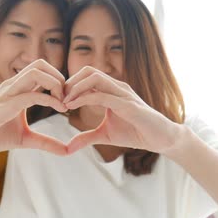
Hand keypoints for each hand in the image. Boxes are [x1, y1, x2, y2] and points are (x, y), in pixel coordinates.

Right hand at [0, 59, 68, 155]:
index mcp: (18, 88)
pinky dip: (50, 99)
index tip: (68, 100)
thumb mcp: (26, 139)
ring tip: (64, 102)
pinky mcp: (5, 104)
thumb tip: (67, 152)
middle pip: (41, 64)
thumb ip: (46, 142)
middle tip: (68, 98)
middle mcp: (13, 85)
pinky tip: (60, 109)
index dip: (59, 81)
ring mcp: (8, 92)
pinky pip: (31, 95)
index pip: (42, 71)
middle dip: (59, 77)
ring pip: (36, 71)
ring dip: (55, 83)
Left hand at [63, 66, 185, 155]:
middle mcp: (117, 86)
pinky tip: (71, 106)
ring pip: (94, 78)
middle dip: (70, 82)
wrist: (160, 139)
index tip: (57, 100)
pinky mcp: (128, 104)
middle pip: (88, 71)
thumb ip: (86, 137)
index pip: (86, 77)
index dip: (70, 85)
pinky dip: (84, 98)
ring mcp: (123, 93)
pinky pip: (102, 95)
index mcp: (111, 89)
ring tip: (63, 102)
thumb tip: (68, 147)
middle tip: (57, 98)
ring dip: (75, 87)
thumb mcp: (105, 135)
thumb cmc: (135, 133)